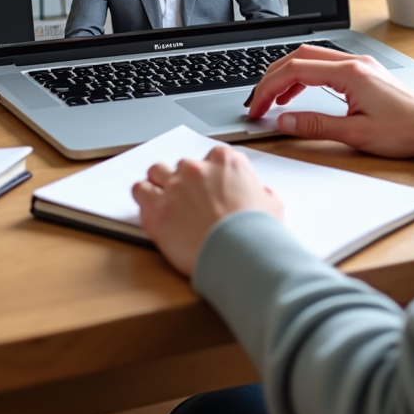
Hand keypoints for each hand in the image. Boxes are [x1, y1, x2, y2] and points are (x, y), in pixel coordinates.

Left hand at [132, 145, 283, 276]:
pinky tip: (152, 210)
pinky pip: (140, 191)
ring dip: (160, 184)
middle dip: (186, 182)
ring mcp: (175, 186)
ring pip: (156, 171)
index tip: (212, 190)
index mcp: (225, 161)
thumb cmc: (258, 233)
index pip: (211, 158)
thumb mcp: (273, 205)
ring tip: (166, 201)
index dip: (211, 176)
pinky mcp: (157, 209)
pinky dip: (144, 198)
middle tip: (191, 203)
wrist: (242, 256)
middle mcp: (198, 168)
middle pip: (183, 165)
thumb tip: (263, 195)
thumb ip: (263, 193)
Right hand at [247, 44, 413, 158]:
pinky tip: (298, 94)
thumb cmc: (404, 131)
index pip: (296, 69)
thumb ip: (316, 126)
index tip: (256, 106)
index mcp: (350, 73)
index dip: (269, 87)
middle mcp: (353, 62)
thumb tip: (284, 121)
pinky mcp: (363, 72)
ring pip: (311, 58)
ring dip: (287, 74)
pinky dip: (305, 76)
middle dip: (273, 77)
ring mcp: (359, 65)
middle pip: (299, 57)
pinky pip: (325, 66)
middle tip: (258, 101)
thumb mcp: (356, 134)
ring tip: (273, 99)